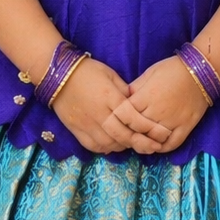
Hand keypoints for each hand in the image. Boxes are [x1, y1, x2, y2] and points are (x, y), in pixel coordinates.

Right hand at [51, 56, 171, 154]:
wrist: (58, 75)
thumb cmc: (88, 71)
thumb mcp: (111, 75)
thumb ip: (125, 92)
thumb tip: (137, 105)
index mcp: (110, 98)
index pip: (134, 118)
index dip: (149, 128)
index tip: (162, 134)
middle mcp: (100, 114)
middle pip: (124, 135)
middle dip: (142, 143)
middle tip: (154, 147)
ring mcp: (87, 125)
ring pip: (111, 144)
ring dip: (125, 146)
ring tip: (135, 145)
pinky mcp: (77, 130)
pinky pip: (95, 146)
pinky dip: (107, 148)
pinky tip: (114, 145)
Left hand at [125, 54, 210, 154]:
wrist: (200, 70)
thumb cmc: (172, 69)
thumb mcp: (149, 73)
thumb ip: (134, 88)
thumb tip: (122, 99)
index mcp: (145, 97)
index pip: (123, 114)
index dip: (118, 118)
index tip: (117, 120)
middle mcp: (157, 112)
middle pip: (135, 130)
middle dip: (129, 132)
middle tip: (127, 133)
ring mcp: (172, 121)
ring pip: (152, 140)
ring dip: (145, 142)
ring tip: (141, 141)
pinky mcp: (185, 126)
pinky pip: (172, 144)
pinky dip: (162, 148)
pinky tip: (157, 146)